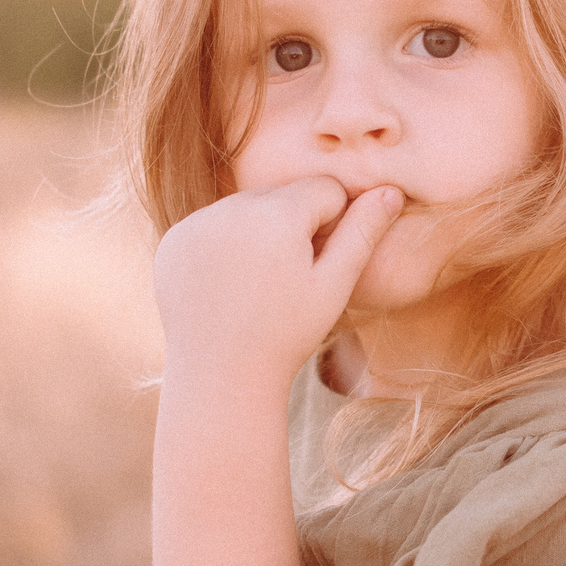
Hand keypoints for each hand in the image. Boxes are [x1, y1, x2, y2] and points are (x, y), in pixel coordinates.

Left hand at [153, 177, 400, 380]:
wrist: (219, 377)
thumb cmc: (287, 335)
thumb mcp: (334, 286)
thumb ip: (362, 232)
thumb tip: (391, 190)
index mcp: (277, 214)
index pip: (325, 189)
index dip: (333, 226)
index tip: (317, 267)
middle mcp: (231, 207)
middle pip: (284, 193)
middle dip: (295, 223)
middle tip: (287, 280)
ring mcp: (197, 222)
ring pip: (248, 205)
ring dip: (260, 230)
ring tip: (258, 284)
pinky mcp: (174, 240)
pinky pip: (213, 223)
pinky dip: (224, 243)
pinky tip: (228, 284)